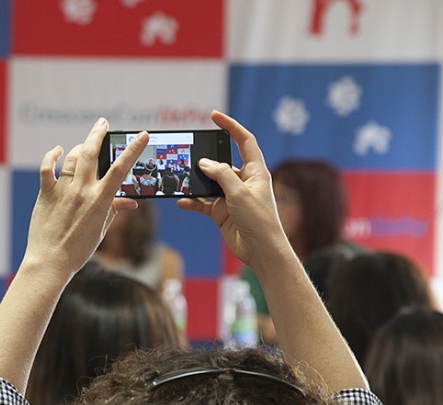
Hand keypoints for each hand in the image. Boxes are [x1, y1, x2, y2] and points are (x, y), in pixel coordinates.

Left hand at [24, 118, 148, 278]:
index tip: (142, 135)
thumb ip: (114, 210)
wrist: (50, 262)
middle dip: (99, 133)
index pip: (120, 169)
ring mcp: (62, 191)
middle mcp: (81, 191)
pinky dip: (52, 156)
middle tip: (103, 123)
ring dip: (80, 147)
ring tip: (86, 144)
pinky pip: (47, 168)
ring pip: (72, 157)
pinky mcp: (45, 193)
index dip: (133, 149)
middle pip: (92, 152)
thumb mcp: (101, 229)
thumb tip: (130, 202)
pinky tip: (58, 151)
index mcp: (99, 201)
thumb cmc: (78, 250)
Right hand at [176, 111, 290, 268]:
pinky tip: (182, 202)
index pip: (244, 141)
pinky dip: (192, 202)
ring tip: (181, 180)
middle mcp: (243, 182)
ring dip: (196, 183)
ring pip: (209, 184)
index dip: (231, 127)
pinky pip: (203, 203)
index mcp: (255, 171)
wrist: (261, 250)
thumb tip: (204, 163)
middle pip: (221, 163)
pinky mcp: (221, 212)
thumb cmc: (259, 220)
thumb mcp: (239, 193)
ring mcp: (231, 197)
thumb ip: (221, 175)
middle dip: (206, 160)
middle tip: (189, 156)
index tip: (214, 116)